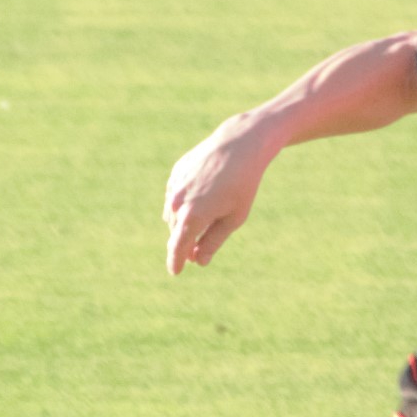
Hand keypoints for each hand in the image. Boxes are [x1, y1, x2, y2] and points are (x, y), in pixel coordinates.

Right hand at [161, 115, 276, 272]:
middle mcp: (178, 202)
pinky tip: (202, 195)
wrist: (239, 145)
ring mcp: (174, 186)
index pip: (177, 247)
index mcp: (193, 217)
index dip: (175, 262)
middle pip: (177, 232)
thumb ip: (213, 242)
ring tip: (207, 216)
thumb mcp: (234, 218)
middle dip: (186, 242)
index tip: (175, 272)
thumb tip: (198, 260)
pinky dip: (184, 202)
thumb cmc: (242, 184)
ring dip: (185, 221)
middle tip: (200, 248)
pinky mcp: (176, 173)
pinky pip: (175, 196)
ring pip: (173, 214)